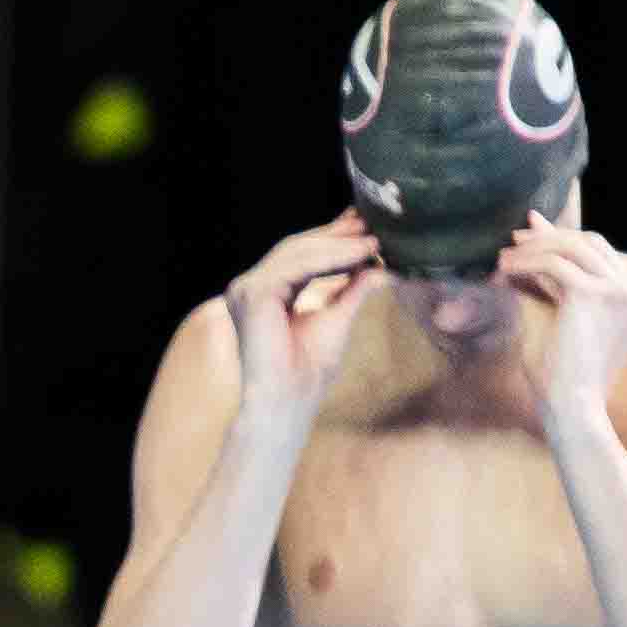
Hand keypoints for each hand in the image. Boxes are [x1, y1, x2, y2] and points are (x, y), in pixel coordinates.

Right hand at [217, 214, 378, 423]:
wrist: (288, 402)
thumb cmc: (307, 372)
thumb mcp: (338, 318)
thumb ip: (353, 289)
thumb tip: (380, 266)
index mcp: (264, 292)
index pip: (299, 255)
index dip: (332, 238)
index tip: (366, 227)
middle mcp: (249, 287)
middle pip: (296, 248)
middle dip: (336, 235)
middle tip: (372, 224)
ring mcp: (246, 290)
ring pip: (297, 252)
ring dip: (339, 245)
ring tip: (373, 242)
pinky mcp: (254, 295)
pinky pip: (295, 267)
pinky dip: (329, 258)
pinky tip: (358, 255)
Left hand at [496, 209, 626, 421]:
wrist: (568, 405)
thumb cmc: (558, 368)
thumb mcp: (552, 310)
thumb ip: (543, 273)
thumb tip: (528, 231)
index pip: (597, 250)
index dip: (560, 239)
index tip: (526, 237)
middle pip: (587, 242)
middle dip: (546, 239)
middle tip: (512, 243)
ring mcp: (618, 291)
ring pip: (571, 248)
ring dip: (532, 250)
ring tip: (502, 261)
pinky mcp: (594, 296)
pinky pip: (554, 265)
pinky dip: (525, 264)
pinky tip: (503, 272)